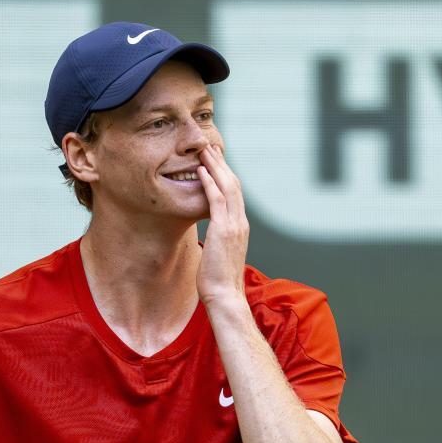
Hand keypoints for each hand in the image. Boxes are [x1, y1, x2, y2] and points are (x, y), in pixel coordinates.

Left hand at [196, 144, 249, 306]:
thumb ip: (218, 239)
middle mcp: (241, 222)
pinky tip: (200, 171)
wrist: (225, 296)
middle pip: (234, 184)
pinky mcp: (223, 230)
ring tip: (205, 151)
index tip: (216, 160)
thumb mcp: (219, 253)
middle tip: (211, 146)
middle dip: (222, 163)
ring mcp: (234, 225)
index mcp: (240, 227)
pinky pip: (217, 200)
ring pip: (228, 187)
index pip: (235, 193)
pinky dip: (209, 183)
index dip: (226, 174)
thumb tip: (209, 234)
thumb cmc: (219, 279)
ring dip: (215, 166)